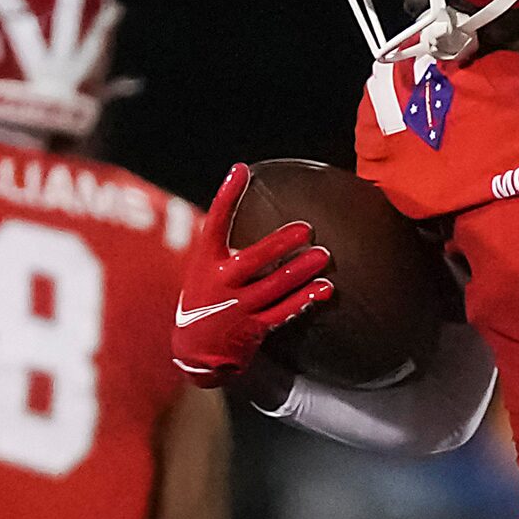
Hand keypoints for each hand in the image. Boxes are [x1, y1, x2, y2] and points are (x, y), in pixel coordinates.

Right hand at [171, 164, 335, 385]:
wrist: (194, 350)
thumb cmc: (206, 296)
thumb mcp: (204, 268)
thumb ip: (225, 245)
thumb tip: (246, 208)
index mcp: (206, 262)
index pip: (215, 223)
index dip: (226, 196)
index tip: (240, 169)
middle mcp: (220, 283)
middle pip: (252, 261)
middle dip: (279, 244)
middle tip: (306, 229)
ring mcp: (237, 307)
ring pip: (274, 288)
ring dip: (300, 272)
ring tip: (323, 256)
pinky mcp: (254, 328)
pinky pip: (283, 312)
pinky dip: (305, 300)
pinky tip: (324, 289)